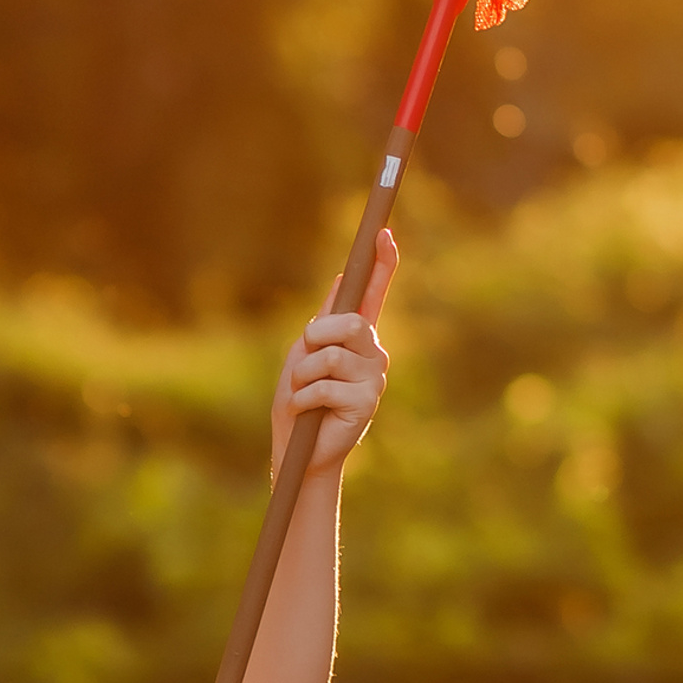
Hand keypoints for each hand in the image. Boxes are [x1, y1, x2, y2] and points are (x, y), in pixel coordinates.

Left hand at [270, 227, 396, 474]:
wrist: (298, 449)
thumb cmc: (300, 400)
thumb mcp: (306, 353)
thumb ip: (327, 320)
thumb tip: (341, 278)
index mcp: (357, 337)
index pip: (373, 293)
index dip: (381, 264)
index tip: (384, 233)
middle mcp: (373, 353)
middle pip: (351, 322)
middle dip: (317, 336)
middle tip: (306, 356)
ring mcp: (374, 378)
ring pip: (331, 355)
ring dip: (303, 375)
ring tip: (303, 393)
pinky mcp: (367, 403)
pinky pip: (324, 386)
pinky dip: (303, 399)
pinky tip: (308, 412)